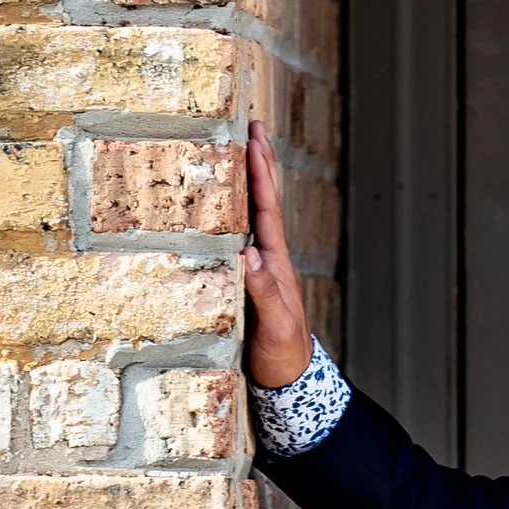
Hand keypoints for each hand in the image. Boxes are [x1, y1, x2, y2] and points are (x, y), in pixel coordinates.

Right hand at [243, 118, 312, 388]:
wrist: (289, 383)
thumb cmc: (283, 358)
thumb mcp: (274, 327)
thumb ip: (264, 292)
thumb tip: (249, 252)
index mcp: (276, 263)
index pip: (267, 210)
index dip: (260, 174)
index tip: (254, 138)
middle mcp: (269, 259)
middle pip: (263, 203)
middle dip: (257, 164)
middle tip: (251, 126)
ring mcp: (260, 269)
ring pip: (252, 217)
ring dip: (245, 183)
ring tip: (236, 150)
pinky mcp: (247, 283)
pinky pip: (238, 238)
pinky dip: (231, 214)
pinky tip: (220, 207)